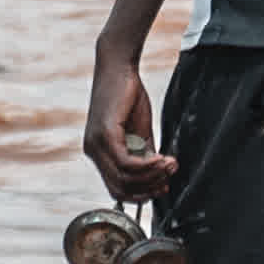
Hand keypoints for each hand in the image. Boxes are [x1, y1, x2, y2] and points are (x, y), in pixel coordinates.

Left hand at [84, 42, 176, 197]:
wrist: (120, 68)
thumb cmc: (129, 97)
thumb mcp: (140, 132)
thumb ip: (146, 155)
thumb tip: (160, 180)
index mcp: (99, 153)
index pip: (116, 189)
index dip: (141, 195)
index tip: (163, 188)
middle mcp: (93, 151)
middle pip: (120, 189)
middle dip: (148, 189)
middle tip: (169, 177)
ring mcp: (96, 144)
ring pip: (124, 178)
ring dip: (152, 176)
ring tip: (170, 165)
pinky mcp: (104, 134)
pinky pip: (126, 163)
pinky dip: (147, 166)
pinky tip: (161, 159)